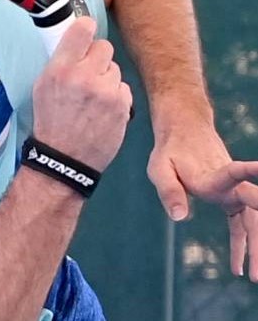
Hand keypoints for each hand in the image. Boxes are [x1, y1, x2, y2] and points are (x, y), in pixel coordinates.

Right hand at [30, 17, 132, 172]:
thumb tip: (75, 40)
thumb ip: (60, 63)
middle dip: (97, 58)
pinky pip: (123, 87)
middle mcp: (84, 76)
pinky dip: (116, 96)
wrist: (64, 158)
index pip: (82, 29)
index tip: (85, 33)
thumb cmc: (50, 122)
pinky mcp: (122, 104)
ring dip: (107, 78)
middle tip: (88, 73)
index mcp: (60, 69)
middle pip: (104, 47)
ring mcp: (106, 90)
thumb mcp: (42, 87)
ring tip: (94, 98)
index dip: (85, 29)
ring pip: (115, 69)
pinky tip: (103, 109)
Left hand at [147, 124, 257, 280]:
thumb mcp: (159, 169)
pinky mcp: (231, 197)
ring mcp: (234, 191)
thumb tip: (180, 218)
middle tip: (257, 272)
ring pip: (252, 222)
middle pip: (253, 213)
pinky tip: (237, 267)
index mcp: (213, 175)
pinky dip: (242, 243)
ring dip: (254, 249)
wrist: (185, 131)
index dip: (251, 171)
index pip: (236, 174)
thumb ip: (169, 191)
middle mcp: (230, 184)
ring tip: (253, 276)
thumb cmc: (170, 151)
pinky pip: (241, 224)